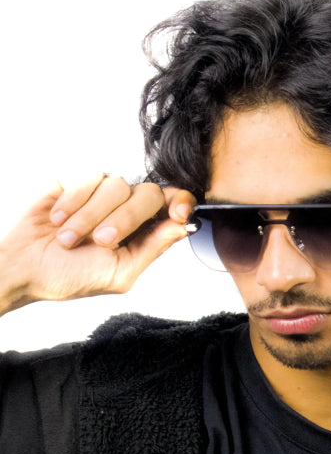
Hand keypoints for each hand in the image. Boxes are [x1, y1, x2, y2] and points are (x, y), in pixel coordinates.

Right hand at [0, 174, 195, 312]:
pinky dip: (72, 203)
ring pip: (117, 186)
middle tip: (101, 241)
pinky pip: (88, 177)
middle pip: (150, 193)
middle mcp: (128, 207)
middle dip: (126, 219)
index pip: (175, 205)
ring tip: (68, 239)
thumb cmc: (72, 275)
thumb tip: (182, 227)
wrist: (25, 267)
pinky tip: (57, 220)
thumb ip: (152, 249)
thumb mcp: (120, 273)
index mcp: (145, 230)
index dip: (182, 203)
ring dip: (90, 217)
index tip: (178, 214)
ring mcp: (102, 191)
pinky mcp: (76, 178)